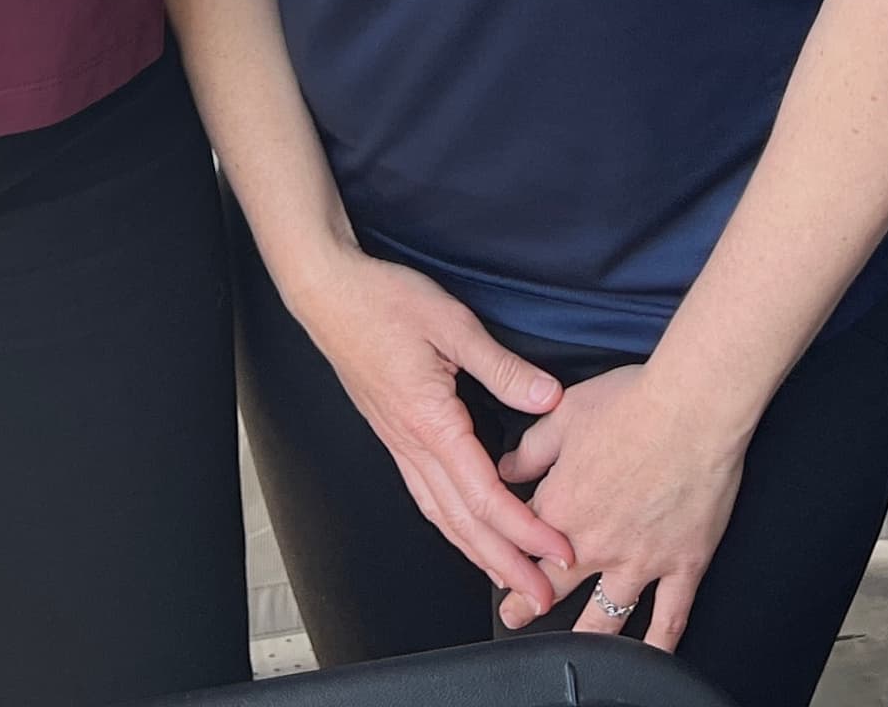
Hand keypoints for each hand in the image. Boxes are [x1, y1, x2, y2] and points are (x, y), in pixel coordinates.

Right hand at [287, 248, 572, 610]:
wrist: (329, 293)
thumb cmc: (383, 301)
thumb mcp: (452, 323)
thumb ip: (502, 367)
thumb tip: (548, 398)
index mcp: (431, 423)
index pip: (486, 495)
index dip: (526, 530)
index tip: (558, 550)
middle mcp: (412, 445)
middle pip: (464, 523)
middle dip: (505, 563)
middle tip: (540, 593)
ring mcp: (399, 444)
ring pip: (442, 516)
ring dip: (478, 552)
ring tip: (508, 577)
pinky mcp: (394, 435)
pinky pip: (426, 494)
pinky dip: (452, 524)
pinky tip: (466, 530)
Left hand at [495, 359, 754, 653]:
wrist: (693, 407)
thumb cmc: (633, 402)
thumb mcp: (564, 414)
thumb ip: (531, 449)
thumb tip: (506, 468)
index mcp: (561, 506)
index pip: (522, 542)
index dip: (507, 555)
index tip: (499, 564)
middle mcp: (595, 543)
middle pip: (551, 588)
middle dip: (527, 606)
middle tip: (516, 616)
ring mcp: (639, 561)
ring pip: (604, 617)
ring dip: (584, 636)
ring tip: (574, 650)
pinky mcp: (682, 564)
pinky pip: (670, 618)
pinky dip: (659, 646)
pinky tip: (650, 660)